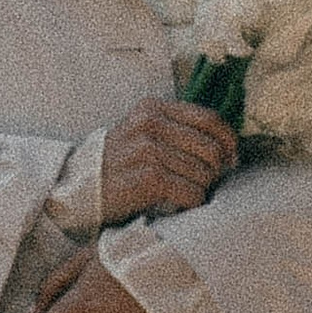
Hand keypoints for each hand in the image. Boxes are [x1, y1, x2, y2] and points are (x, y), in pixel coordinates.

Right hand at [99, 99, 238, 223]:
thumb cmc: (118, 165)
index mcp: (153, 108)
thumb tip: (226, 147)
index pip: (209, 118)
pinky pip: (191, 191)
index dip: (228, 140)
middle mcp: (150, 124)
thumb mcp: (142, 134)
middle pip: (210, 148)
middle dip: (217, 170)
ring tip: (186, 193)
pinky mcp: (148, 177)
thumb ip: (176, 130)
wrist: (79, 188)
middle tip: (209, 182)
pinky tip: (179, 204)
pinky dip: (191, 202)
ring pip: (203, 173)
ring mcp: (148, 149)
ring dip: (201, 189)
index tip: (232, 158)